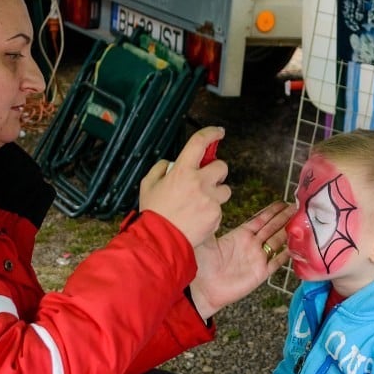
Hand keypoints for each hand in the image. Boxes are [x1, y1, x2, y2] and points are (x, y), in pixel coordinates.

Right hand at [137, 127, 231, 246]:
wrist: (160, 241)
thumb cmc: (153, 213)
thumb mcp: (148, 184)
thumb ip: (161, 168)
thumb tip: (172, 163)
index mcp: (182, 171)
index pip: (200, 143)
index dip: (211, 133)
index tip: (218, 132)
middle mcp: (200, 183)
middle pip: (222, 166)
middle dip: (216, 171)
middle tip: (206, 180)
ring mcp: (210, 200)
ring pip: (225, 189)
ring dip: (216, 193)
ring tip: (200, 203)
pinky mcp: (217, 216)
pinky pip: (220, 209)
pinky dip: (212, 212)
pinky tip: (198, 218)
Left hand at [188, 200, 293, 319]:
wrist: (201, 289)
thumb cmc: (200, 264)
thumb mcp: (206, 238)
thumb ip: (213, 222)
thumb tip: (214, 205)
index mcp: (239, 235)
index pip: (260, 219)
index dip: (271, 211)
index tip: (282, 202)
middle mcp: (251, 245)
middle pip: (272, 228)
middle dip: (284, 217)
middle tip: (297, 207)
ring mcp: (257, 259)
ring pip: (277, 241)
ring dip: (289, 232)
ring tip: (302, 222)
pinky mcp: (260, 273)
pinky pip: (277, 262)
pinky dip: (287, 254)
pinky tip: (297, 246)